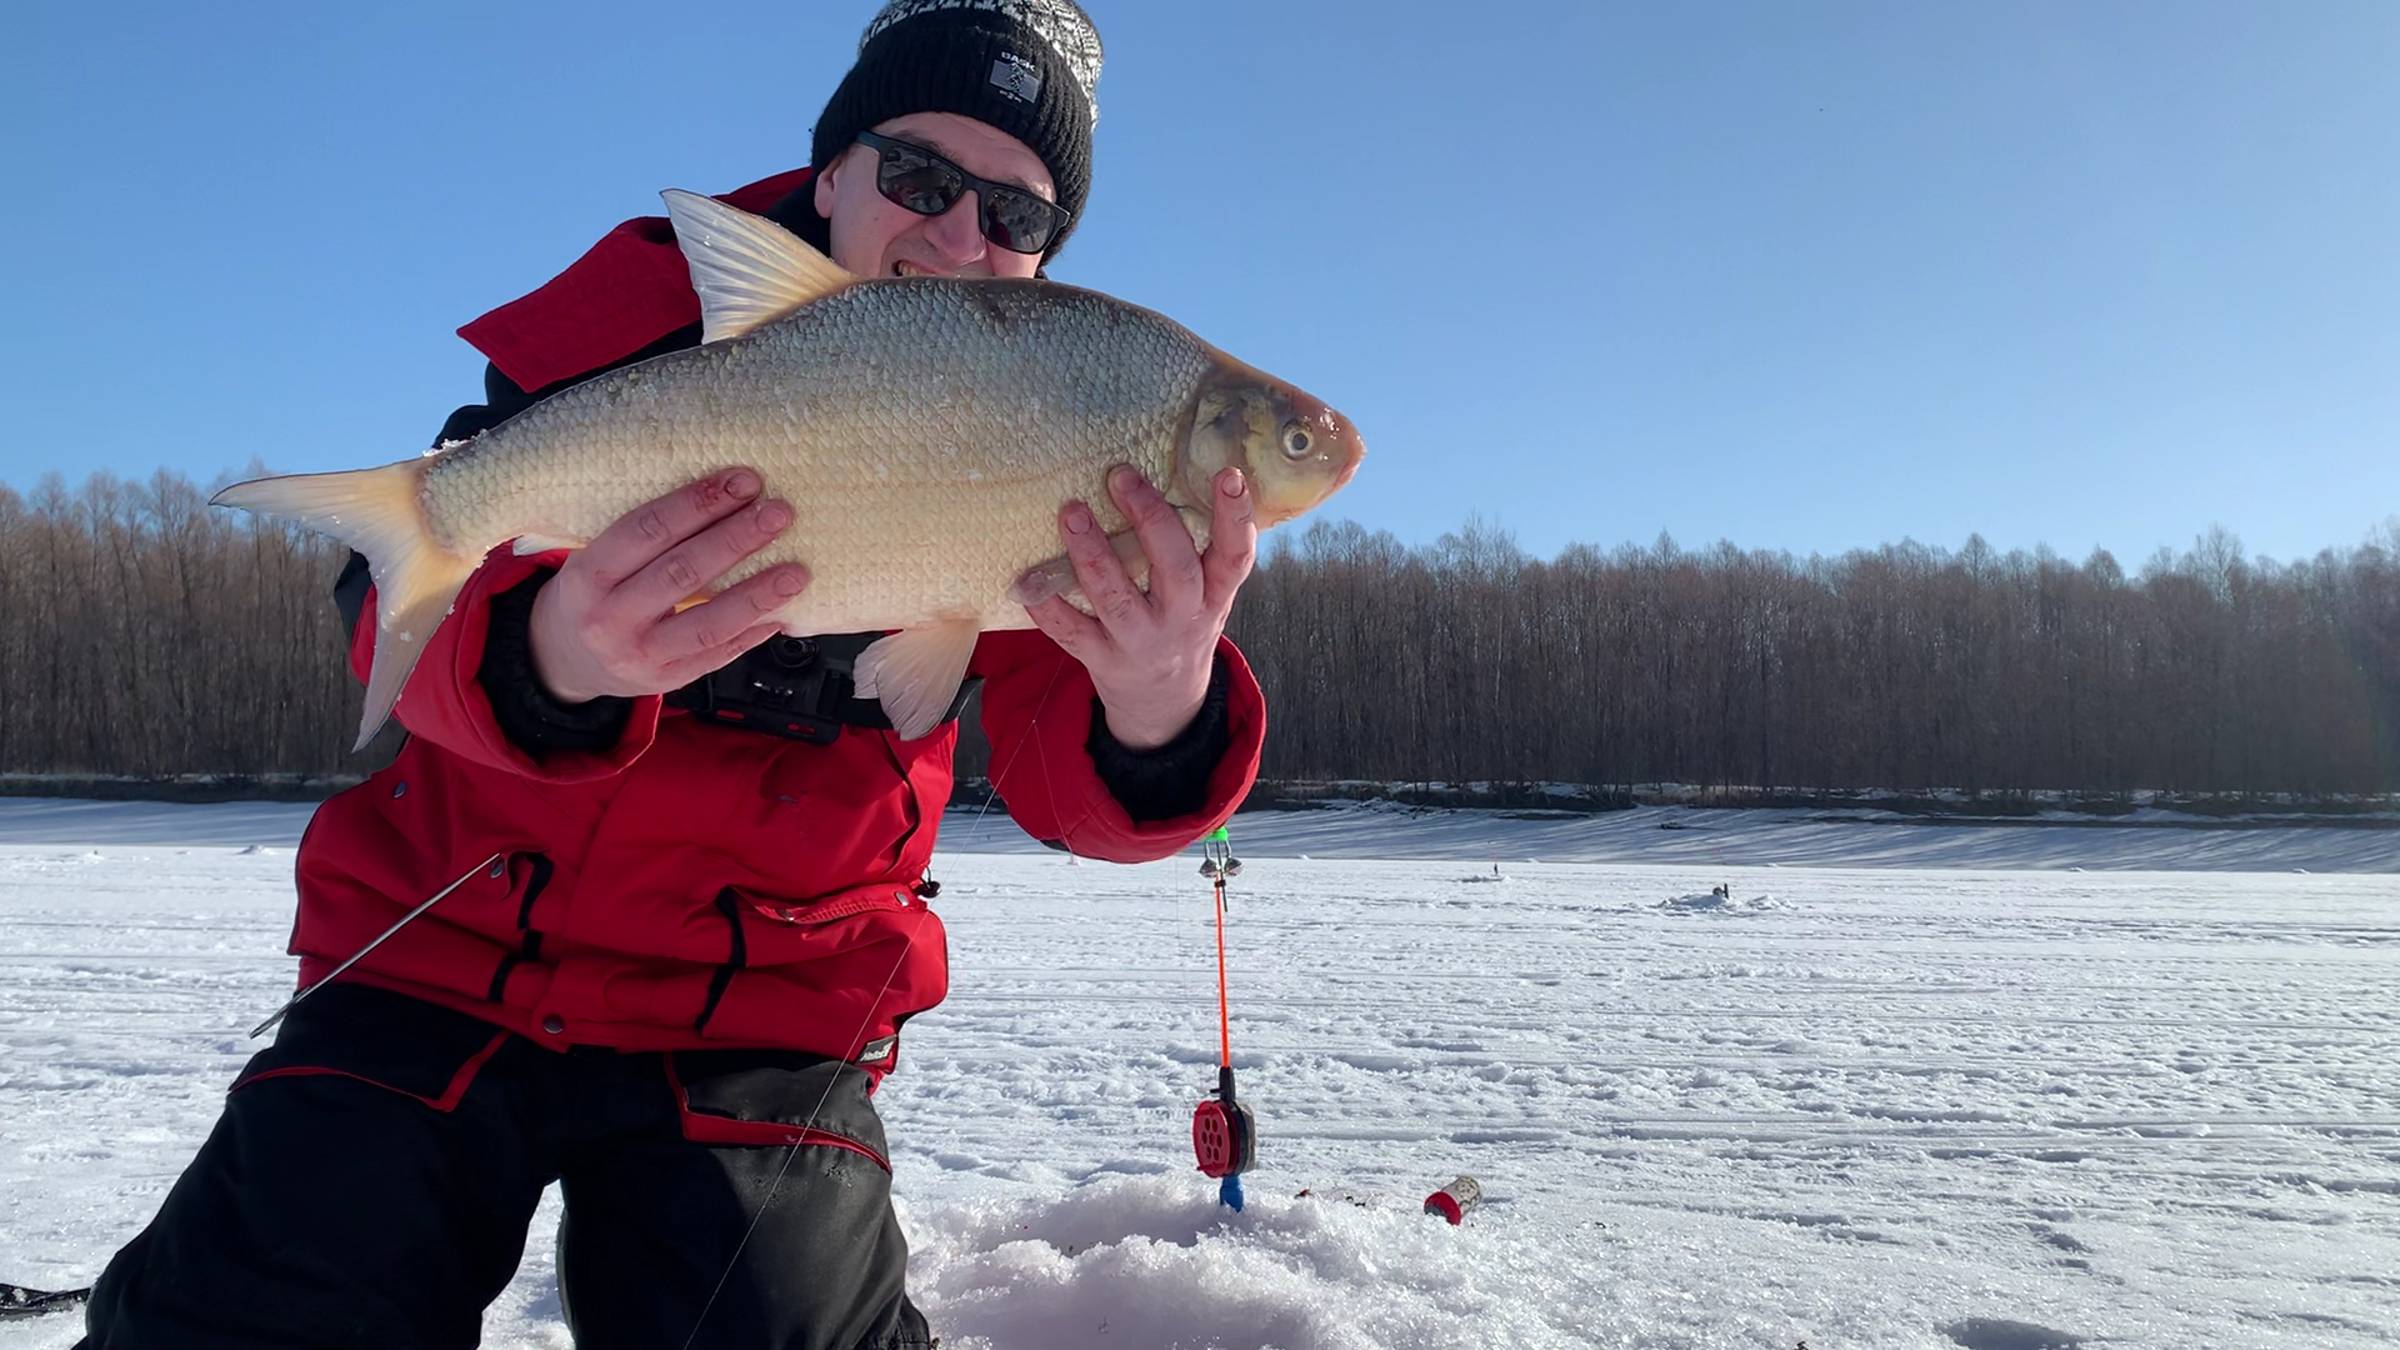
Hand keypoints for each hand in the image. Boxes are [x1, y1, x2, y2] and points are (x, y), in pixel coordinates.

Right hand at [528, 468, 809, 703]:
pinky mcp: (666, 681)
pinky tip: (782, 613)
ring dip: (758, 594)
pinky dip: (753, 634)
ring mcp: (640, 655)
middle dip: (736, 539)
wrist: (564, 661)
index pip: (647, 530)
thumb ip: (645, 539)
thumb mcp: (595, 561)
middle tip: (778, 513)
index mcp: (589, 576)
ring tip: (796, 571)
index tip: (742, 481)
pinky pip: (718, 656)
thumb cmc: (592, 595)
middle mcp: (611, 618)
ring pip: (708, 622)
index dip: (698, 503)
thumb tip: (722, 497)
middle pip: (683, 572)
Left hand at [1022, 464, 1257, 748]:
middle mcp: (1183, 619)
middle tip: (1121, 475)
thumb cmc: (1182, 622)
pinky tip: (1027, 580)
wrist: (1164, 701)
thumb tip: (1172, 465)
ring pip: (1117, 600)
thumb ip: (1196, 545)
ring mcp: (1141, 642)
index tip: (1227, 474)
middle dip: (1150, 521)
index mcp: (1214, 595)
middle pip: (1176, 571)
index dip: (1235, 516)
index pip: (1235, 556)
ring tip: (1071, 511)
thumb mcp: (1206, 592)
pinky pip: (1072, 633)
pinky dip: (1049, 607)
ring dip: (1093, 555)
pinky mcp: (1103, 660)